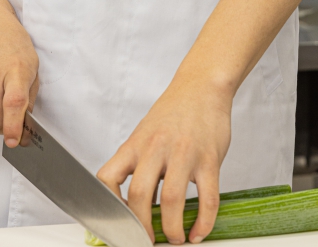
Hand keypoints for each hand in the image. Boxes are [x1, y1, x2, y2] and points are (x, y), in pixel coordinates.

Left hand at [98, 73, 231, 244]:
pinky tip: (199, 231)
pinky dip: (203, 222)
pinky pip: (208, 199)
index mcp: (135, 144)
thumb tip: (134, 205)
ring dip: (172, 229)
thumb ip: (139, 165)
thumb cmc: (172, 113)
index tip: (117, 225)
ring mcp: (183, 153)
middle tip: (147, 242)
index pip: (108, 178)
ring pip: (171, 201)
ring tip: (176, 238)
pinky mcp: (209, 159)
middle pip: (139, 195)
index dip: (108, 207)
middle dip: (141, 228)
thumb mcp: (145, 134)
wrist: (201, 86)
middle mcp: (156, 148)